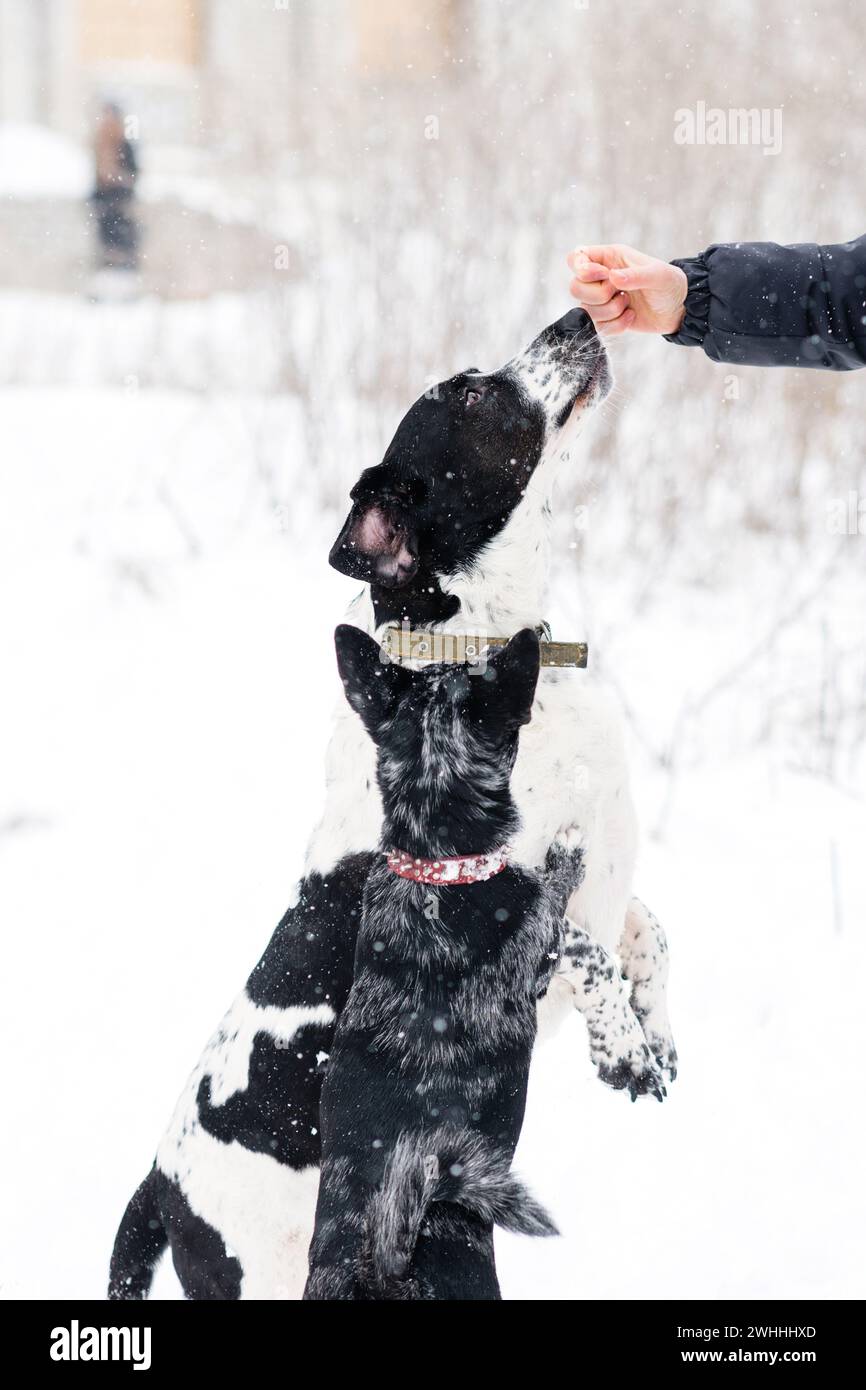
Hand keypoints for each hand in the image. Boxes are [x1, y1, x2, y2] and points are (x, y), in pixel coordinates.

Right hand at [567, 243, 687, 337]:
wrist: (678, 310)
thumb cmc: (670, 284)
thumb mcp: (658, 276)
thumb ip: (636, 275)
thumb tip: (613, 277)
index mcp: (609, 257)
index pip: (575, 257)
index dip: (582, 268)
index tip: (603, 275)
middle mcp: (601, 277)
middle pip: (575, 287)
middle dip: (597, 295)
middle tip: (619, 292)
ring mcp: (602, 300)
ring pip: (585, 310)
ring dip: (609, 311)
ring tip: (629, 305)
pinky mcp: (606, 319)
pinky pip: (597, 327)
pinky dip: (615, 326)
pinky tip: (630, 317)